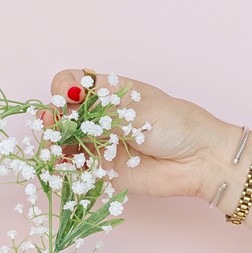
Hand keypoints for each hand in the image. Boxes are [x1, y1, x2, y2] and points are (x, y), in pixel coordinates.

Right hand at [48, 67, 240, 206]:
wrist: (199, 160)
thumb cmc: (178, 125)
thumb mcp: (138, 110)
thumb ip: (102, 114)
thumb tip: (69, 112)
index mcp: (110, 91)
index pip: (74, 82)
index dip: (63, 88)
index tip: (66, 97)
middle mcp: (100, 116)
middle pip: (63, 113)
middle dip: (52, 117)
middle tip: (52, 125)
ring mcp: (98, 143)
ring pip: (63, 141)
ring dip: (53, 143)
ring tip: (54, 148)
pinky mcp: (101, 170)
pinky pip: (74, 169)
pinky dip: (63, 168)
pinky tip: (62, 165)